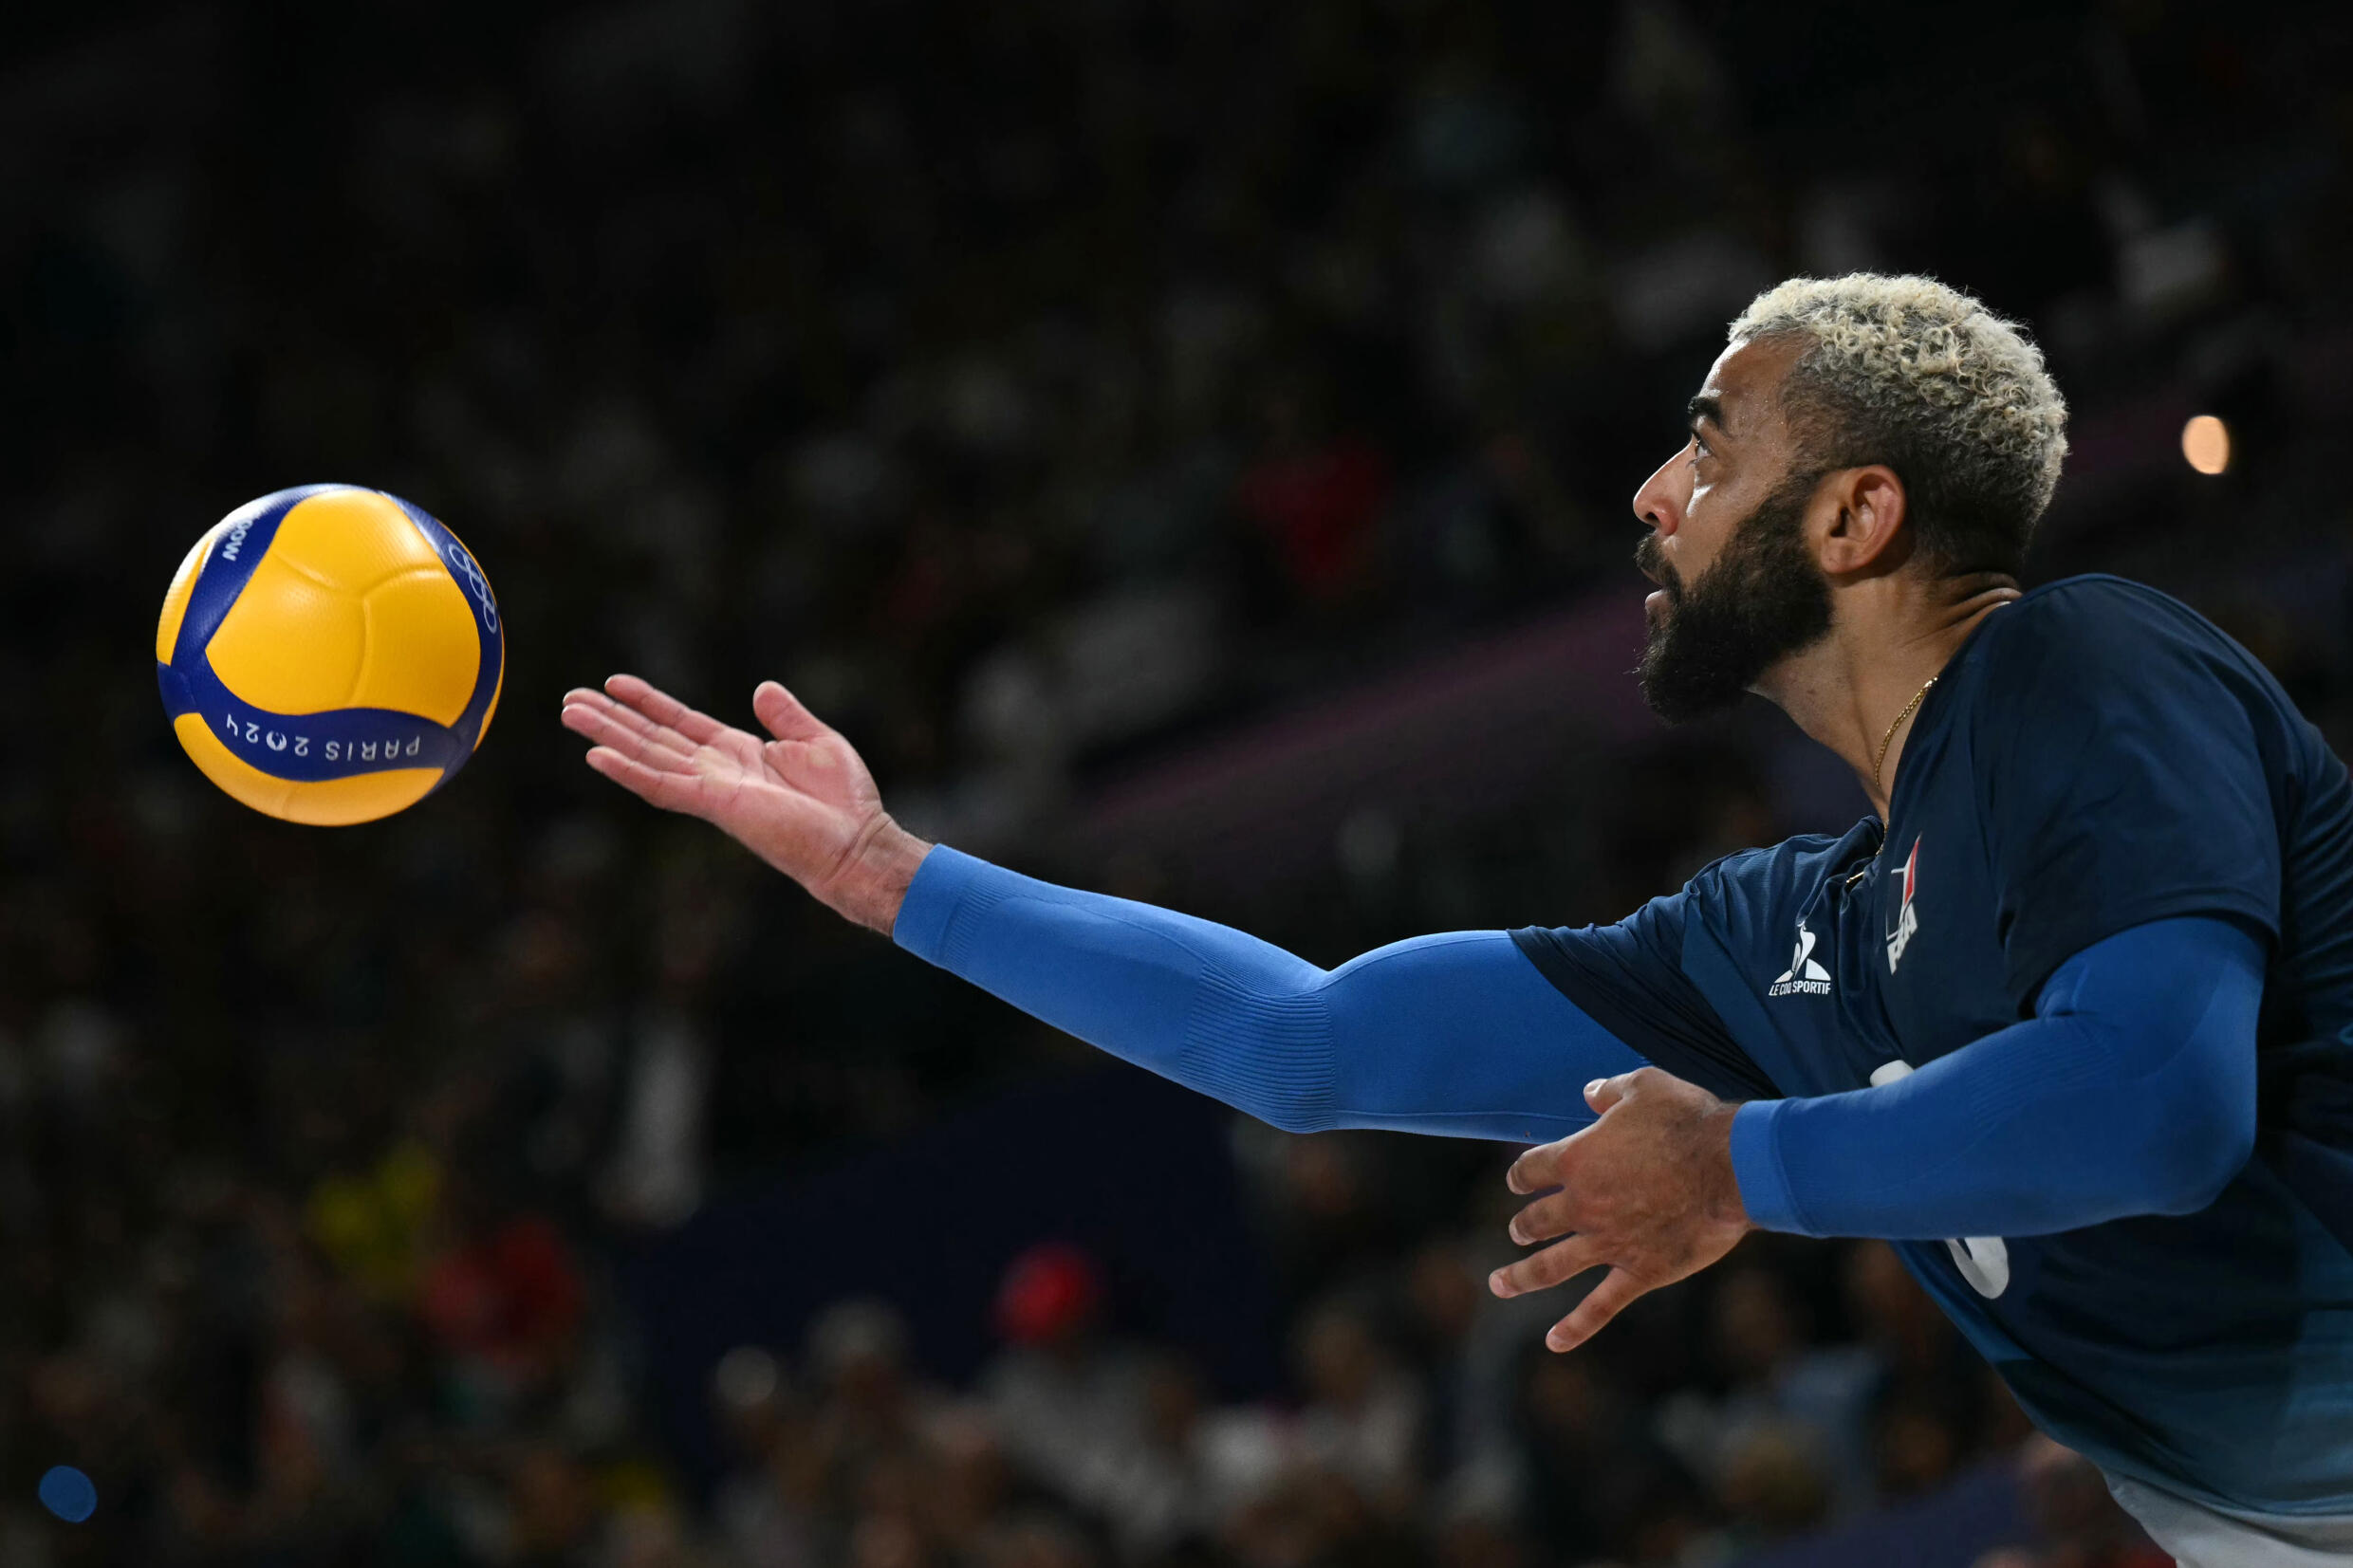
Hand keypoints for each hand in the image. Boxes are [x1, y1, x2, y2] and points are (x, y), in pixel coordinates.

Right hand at [559, 674, 929, 933]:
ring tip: (570, 713)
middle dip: (612, 719)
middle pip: (653, 739)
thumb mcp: (818, 741)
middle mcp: (717, 772)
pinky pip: (663, 786)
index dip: (649, 702)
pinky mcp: (716, 806)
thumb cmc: (845, 802)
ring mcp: (712, 790)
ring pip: (647, 758)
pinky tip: (597, 757)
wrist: (858, 844)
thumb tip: (762, 688)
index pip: (682, 724)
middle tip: (570, 699)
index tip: (614, 683)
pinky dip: (629, 772)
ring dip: (608, 736)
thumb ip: (787, 715)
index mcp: (739, 754)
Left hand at [1489, 1067, 1751, 1351]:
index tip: (1517, 1181)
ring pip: (1551, 1267)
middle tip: (1517, 1231)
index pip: (1530, 1170)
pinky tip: (1554, 1341)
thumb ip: (1610, 1090)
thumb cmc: (1689, 1120)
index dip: (1520, 1175)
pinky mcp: (1640, 1272)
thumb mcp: (1645, 1085)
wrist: (1731, 1167)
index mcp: (1577, 1159)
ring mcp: (1608, 1243)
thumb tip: (1589, 1092)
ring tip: (1500, 1284)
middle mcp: (1583, 1205)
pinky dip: (1575, 1327)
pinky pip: (1600, 1306)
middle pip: (1536, 1221)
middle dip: (1522, 1227)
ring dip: (1520, 1277)